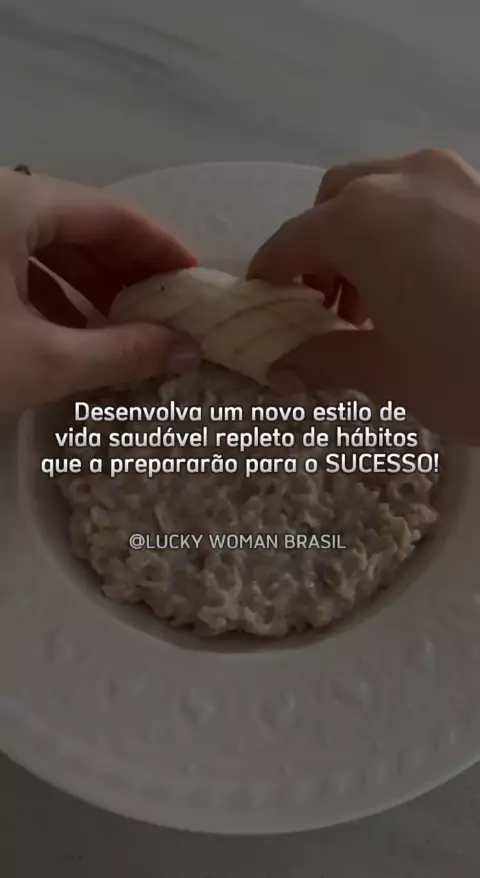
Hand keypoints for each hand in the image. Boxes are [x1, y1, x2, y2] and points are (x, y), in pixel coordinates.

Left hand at [0, 168, 199, 414]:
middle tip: (169, 313)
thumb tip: (188, 352)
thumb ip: (121, 353)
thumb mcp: (42, 361)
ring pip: (46, 244)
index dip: (162, 250)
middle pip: (80, 226)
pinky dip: (49, 291)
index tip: (197, 284)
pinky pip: (14, 258)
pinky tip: (72, 332)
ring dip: (90, 286)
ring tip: (128, 329)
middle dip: (127, 273)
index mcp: (15, 201)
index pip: (112, 214)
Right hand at [248, 148, 479, 443]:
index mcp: (361, 219)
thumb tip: (280, 372)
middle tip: (327, 308)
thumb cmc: (472, 369)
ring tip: (378, 303)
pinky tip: (426, 284)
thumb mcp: (391, 374)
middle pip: (334, 201)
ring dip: (363, 239)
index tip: (261, 306)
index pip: (290, 242)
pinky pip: (428, 199)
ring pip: (383, 193)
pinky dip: (406, 231)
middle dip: (319, 250)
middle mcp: (403, 180)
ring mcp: (456, 177)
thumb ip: (326, 362)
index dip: (268, 276)